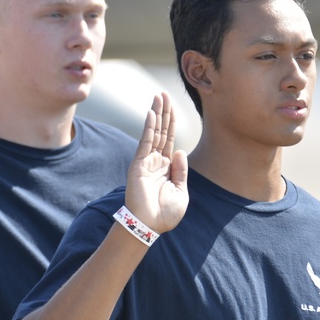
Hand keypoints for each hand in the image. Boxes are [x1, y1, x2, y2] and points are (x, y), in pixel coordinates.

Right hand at [124, 92, 188, 234]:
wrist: (149, 226)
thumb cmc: (165, 214)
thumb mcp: (181, 192)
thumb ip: (181, 171)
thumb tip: (180, 149)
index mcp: (167, 168)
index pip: (170, 140)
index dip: (171, 123)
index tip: (173, 106)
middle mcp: (155, 161)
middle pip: (161, 131)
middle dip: (164, 112)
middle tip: (164, 93)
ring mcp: (146, 162)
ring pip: (153, 132)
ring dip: (156, 114)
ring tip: (158, 96)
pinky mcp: (138, 164)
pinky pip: (145, 142)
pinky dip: (149, 127)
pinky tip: (152, 113)